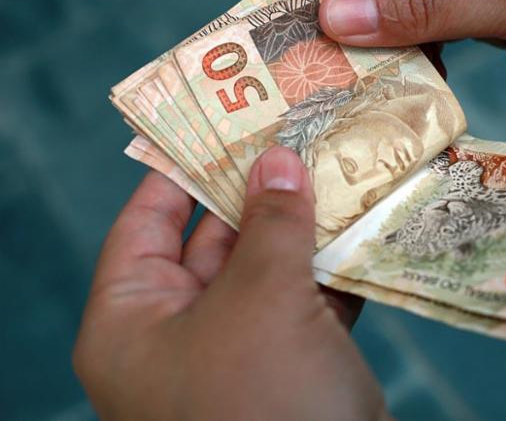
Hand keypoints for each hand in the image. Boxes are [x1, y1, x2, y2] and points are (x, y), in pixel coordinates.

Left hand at [73, 147, 388, 419]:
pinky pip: (304, 303)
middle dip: (259, 192)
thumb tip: (277, 158)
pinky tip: (363, 228)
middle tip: (297, 134)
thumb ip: (270, 224)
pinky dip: (332, 270)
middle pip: (213, 241)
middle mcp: (178, 335)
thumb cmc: (264, 402)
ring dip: (304, 228)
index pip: (145, 222)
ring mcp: (237, 355)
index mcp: (135, 322)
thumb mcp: (260, 301)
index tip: (221, 120)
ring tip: (339, 169)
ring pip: (268, 271)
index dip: (181, 168)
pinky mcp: (289, 371)